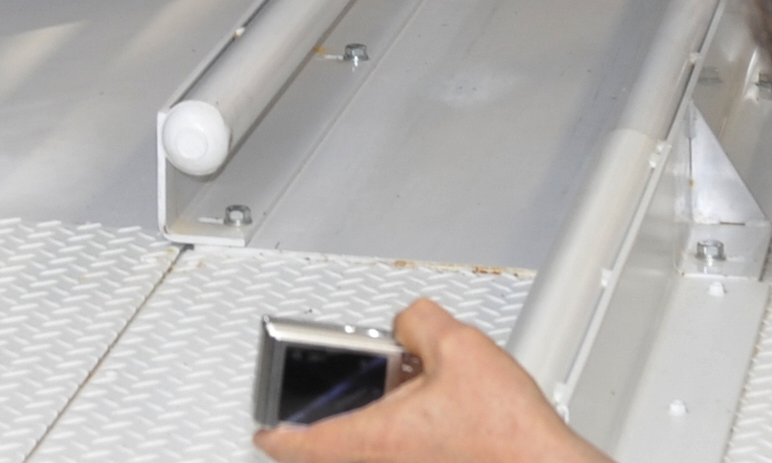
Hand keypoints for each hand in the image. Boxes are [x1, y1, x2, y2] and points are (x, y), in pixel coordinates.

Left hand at [254, 304, 603, 462]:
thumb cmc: (509, 433)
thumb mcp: (459, 346)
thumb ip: (417, 321)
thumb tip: (409, 321)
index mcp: (374, 438)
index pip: (295, 443)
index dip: (273, 431)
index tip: (262, 427)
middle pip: (335, 448)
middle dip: (333, 418)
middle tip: (334, 396)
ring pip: (373, 451)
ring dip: (377, 423)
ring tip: (403, 394)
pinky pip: (405, 455)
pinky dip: (411, 436)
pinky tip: (441, 416)